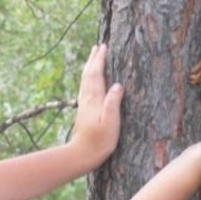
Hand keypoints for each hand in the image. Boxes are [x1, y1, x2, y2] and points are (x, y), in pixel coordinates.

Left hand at [69, 44, 123, 169]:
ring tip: (92, 57)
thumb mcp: (111, 123)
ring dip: (89, 67)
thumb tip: (117, 84)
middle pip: (89, 74)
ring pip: (85, 80)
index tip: (103, 47)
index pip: (97, 74)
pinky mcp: (83, 110)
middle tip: (97, 46)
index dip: (100, 60)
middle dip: (93, 59)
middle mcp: (87, 99)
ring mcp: (84, 104)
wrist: (82, 153)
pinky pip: (85, 87)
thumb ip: (113, 103)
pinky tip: (89, 80)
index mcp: (95, 99)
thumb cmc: (100, 140)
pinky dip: (87, 78)